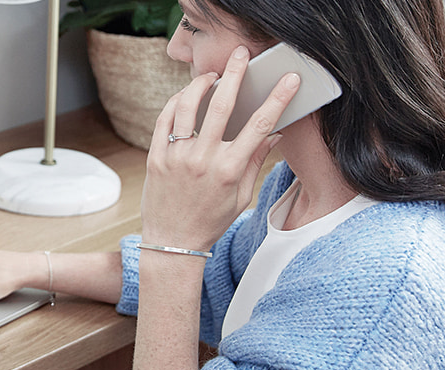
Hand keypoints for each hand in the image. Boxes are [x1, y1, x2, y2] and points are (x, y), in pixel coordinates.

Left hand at [142, 45, 298, 251]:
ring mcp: (176, 157)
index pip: (260, 125)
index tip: (289, 79)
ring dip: (202, 84)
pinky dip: (176, 102)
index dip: (277, 99)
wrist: (172, 241)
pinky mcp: (155, 157)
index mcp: (230, 170)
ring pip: (188, 106)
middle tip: (242, 54)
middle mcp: (203, 159)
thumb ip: (255, 162)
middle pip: (222, 106)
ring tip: (213, 74)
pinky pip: (165, 119)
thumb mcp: (241, 196)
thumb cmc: (211, 220)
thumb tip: (273, 134)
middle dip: (236, 75)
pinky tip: (187, 94)